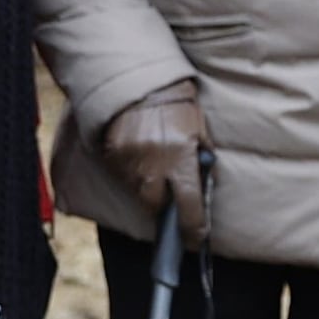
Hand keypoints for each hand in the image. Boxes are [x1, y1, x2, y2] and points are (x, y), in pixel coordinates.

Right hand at [102, 86, 210, 240]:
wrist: (139, 80)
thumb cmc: (176, 103)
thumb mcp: (199, 128)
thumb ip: (203, 156)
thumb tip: (206, 182)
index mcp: (181, 158)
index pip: (189, 206)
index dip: (193, 228)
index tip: (196, 239)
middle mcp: (154, 165)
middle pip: (156, 206)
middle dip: (164, 208)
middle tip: (170, 200)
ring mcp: (130, 162)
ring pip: (137, 193)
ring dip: (147, 190)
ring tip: (154, 170)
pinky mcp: (112, 156)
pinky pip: (122, 177)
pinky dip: (131, 175)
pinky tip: (138, 158)